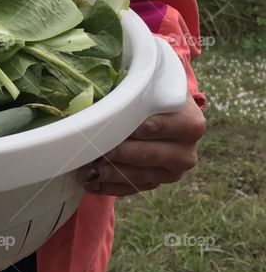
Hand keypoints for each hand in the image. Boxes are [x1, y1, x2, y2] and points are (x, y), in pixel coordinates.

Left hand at [73, 91, 205, 197]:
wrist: (171, 109)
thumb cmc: (156, 92)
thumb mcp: (153, 83)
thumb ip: (134, 88)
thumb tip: (97, 92)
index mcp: (189, 123)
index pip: (153, 127)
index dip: (125, 127)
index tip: (102, 127)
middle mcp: (186, 152)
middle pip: (144, 155)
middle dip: (112, 152)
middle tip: (87, 149)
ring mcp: (172, 172)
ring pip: (136, 176)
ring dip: (106, 174)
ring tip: (82, 168)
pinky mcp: (157, 183)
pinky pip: (131, 189)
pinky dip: (109, 186)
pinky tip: (90, 182)